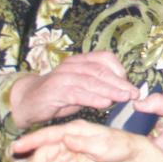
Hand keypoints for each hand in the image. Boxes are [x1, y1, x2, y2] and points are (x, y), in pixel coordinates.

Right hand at [9, 52, 138, 128]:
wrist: (28, 102)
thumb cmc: (60, 95)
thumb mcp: (82, 88)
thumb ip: (100, 87)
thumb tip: (125, 91)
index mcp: (80, 60)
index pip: (105, 58)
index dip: (120, 70)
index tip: (131, 84)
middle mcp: (72, 64)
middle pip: (101, 70)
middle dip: (120, 83)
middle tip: (134, 93)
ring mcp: (62, 76)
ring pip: (91, 81)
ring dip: (111, 90)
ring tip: (125, 98)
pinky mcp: (55, 90)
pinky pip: (78, 93)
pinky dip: (93, 98)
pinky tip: (105, 103)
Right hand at [13, 120, 162, 161]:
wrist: (130, 158)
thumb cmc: (119, 145)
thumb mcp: (103, 144)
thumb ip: (83, 143)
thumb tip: (65, 139)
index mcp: (75, 130)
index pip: (49, 134)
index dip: (32, 140)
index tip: (16, 148)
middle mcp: (68, 140)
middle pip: (45, 154)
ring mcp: (69, 153)